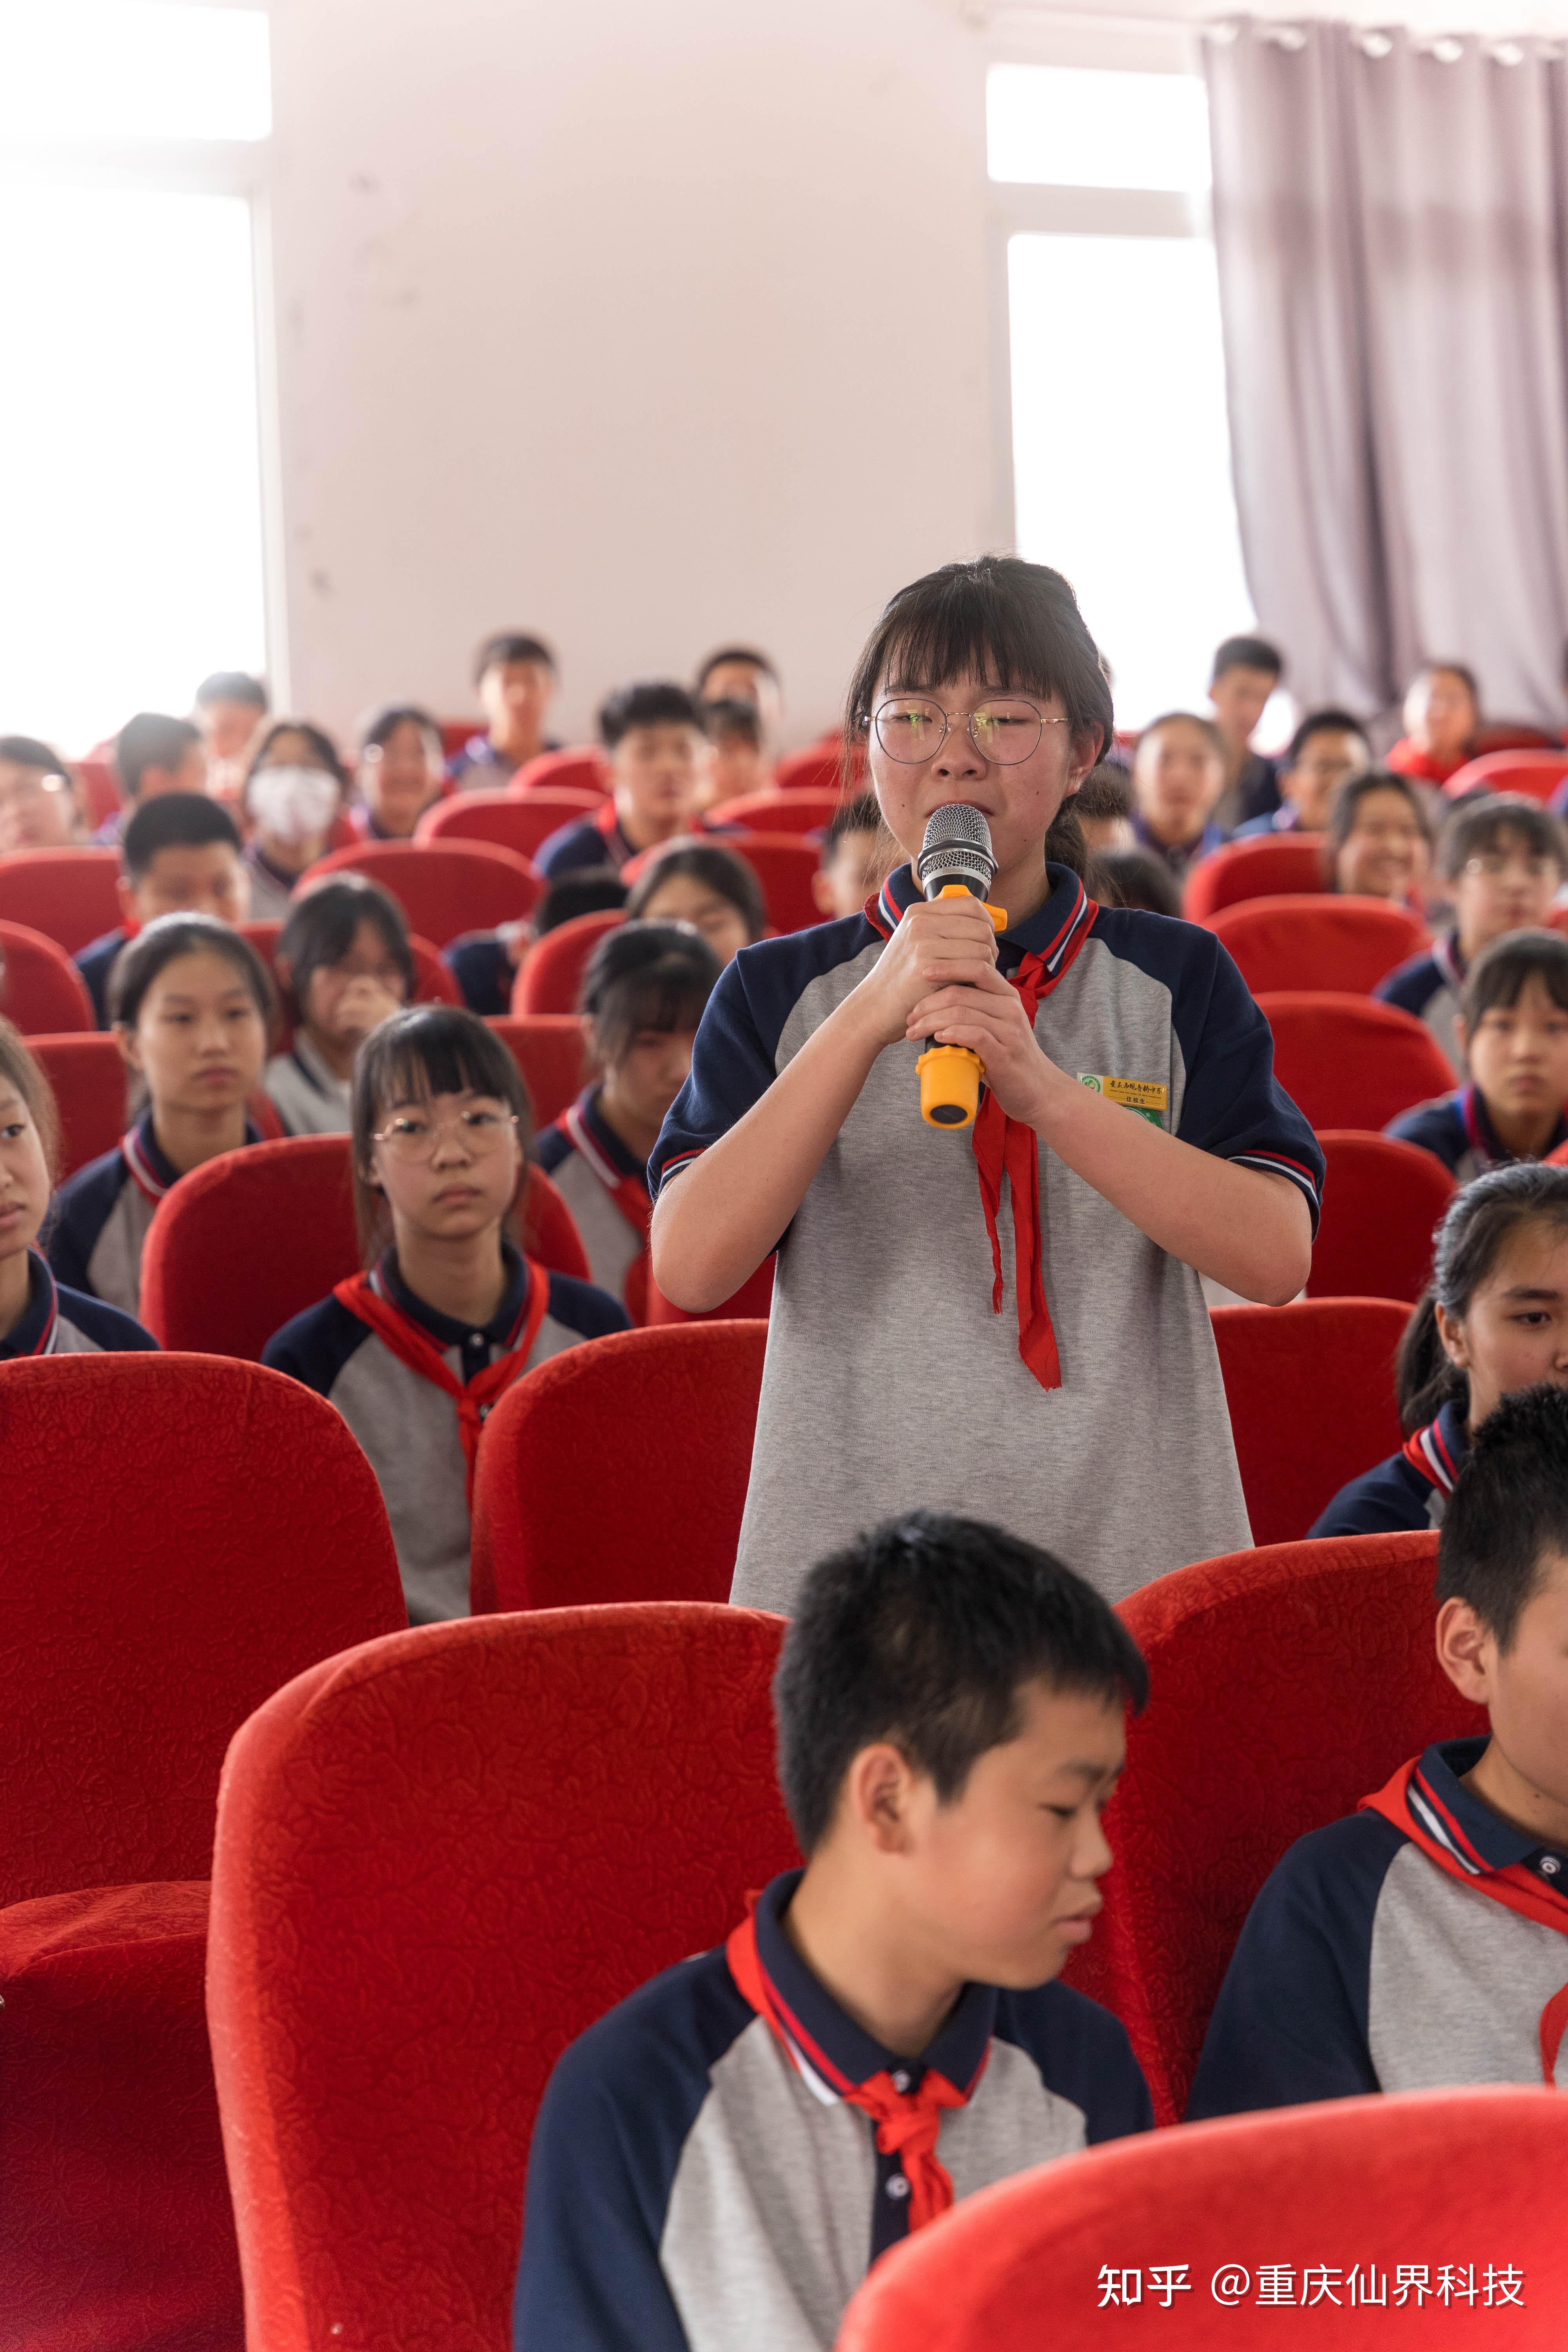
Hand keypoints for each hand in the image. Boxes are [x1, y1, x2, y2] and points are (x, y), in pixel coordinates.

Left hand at [330, 974, 404, 1043]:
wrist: (407, 1040)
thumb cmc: (400, 1031)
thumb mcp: (394, 1015)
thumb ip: (382, 1009)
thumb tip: (368, 1007)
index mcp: (385, 998)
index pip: (367, 982)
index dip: (354, 985)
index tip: (350, 992)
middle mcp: (378, 1002)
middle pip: (351, 996)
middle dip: (343, 1004)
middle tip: (341, 1013)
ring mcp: (372, 1012)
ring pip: (347, 1005)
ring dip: (340, 1014)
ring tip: (340, 1023)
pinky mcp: (367, 1024)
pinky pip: (348, 1020)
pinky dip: (342, 1025)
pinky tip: (343, 1031)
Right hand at [852, 893, 1000, 1047]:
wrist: (875, 1007)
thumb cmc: (903, 980)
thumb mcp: (917, 944)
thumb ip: (945, 930)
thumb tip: (989, 925)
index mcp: (919, 912)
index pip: (971, 904)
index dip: (987, 923)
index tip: (986, 942)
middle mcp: (920, 921)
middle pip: (981, 926)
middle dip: (991, 948)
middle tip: (984, 967)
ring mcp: (922, 941)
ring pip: (982, 947)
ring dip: (987, 966)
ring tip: (975, 979)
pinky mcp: (927, 964)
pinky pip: (975, 966)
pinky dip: (979, 979)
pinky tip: (969, 987)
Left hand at [905, 962, 1056, 1121]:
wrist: (1037, 1091)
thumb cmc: (1008, 1058)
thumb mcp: (995, 1026)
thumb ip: (974, 1011)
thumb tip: (933, 1005)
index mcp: (1007, 996)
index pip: (977, 967)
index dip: (947, 967)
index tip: (922, 974)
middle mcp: (1010, 1008)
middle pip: (961, 992)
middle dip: (927, 1003)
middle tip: (910, 1018)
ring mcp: (1009, 1030)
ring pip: (962, 1013)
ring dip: (930, 1022)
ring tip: (914, 1032)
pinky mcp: (1005, 1054)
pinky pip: (974, 1035)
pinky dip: (951, 1034)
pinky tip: (937, 1038)